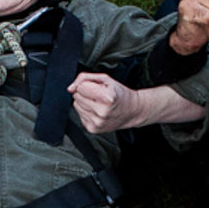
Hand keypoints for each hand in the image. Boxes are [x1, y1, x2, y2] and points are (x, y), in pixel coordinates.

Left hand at [67, 75, 205, 133]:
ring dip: (85, 102)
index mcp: (110, 97)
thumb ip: (87, 78)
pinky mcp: (96, 129)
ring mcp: (100, 123)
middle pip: (77, 96)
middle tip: (100, 93)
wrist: (137, 111)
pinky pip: (80, 116)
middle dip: (85, 92)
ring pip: (77, 106)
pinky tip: (99, 110)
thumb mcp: (109, 79)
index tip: (96, 84)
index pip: (80, 86)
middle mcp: (104, 111)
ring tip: (100, 101)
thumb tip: (70, 85)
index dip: (84, 83)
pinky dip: (86, 111)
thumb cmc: (123, 92)